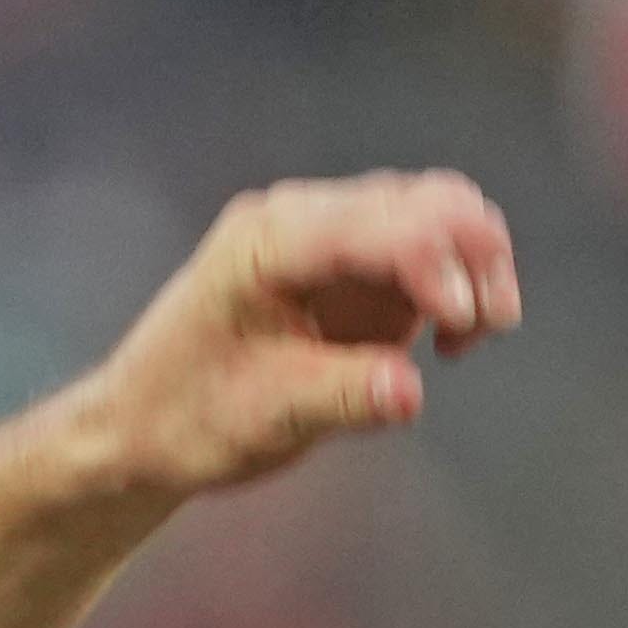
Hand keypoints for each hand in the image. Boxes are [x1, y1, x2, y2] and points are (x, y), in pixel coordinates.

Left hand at [62, 172, 519, 506]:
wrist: (147, 426)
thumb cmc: (188, 417)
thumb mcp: (261, 420)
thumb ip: (339, 398)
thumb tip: (408, 392)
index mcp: (267, 242)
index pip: (378, 224)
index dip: (436, 267)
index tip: (457, 333)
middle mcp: (304, 220)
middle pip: (429, 201)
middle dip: (475, 259)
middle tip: (481, 332)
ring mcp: (334, 237)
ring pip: (443, 215)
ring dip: (477, 270)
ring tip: (465, 342)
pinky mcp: (358, 267)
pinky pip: (435, 251)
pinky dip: (461, 289)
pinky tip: (448, 342)